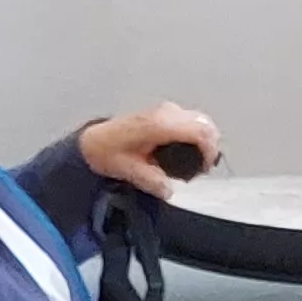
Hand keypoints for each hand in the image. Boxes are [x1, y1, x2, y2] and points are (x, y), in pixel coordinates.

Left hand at [78, 102, 224, 193]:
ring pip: (201, 120)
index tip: (203, 169)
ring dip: (204, 140)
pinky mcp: (165, 111)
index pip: (199, 131)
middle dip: (209, 147)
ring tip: (194, 162)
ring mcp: (166, 109)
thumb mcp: (128, 171)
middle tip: (200, 168)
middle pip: (205, 124)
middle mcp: (166, 112)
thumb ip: (151, 181)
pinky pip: (191, 120)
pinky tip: (186, 151)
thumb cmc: (106, 152)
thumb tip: (169, 191)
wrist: (92, 140)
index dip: (209, 151)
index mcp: (158, 125)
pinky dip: (196, 134)